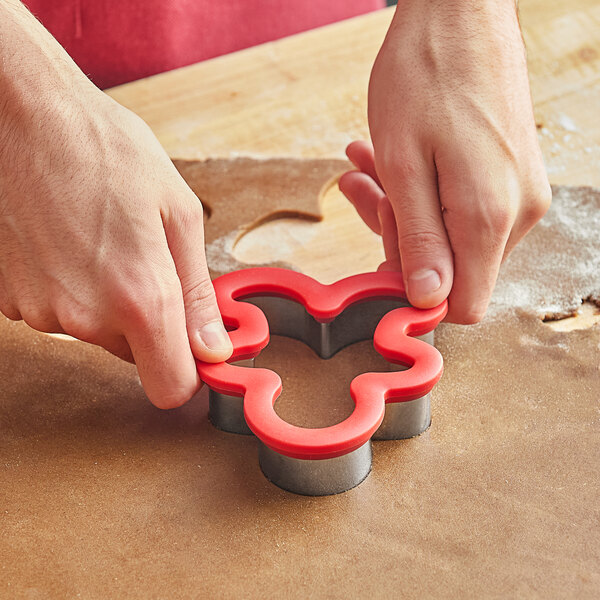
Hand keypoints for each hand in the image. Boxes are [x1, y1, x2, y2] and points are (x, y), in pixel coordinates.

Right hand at [0, 1, 231, 407]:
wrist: (23, 116)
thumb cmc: (107, 151)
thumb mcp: (178, 214)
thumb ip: (197, 293)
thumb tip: (213, 348)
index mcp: (139, 297)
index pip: (171, 388)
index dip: (187, 374)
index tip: (193, 351)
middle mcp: (86, 317)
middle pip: (137, 355)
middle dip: (150, 322)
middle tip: (145, 262)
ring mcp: (41, 311)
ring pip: (97, 331)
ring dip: (108, 302)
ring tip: (104, 242)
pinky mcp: (9, 300)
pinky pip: (61, 311)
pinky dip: (72, 288)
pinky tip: (70, 243)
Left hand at [341, 0, 550, 322]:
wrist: (463, 10)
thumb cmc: (425, 75)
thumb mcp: (403, 166)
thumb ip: (419, 240)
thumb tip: (427, 300)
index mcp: (489, 217)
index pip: (463, 304)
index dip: (416, 295)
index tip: (379, 264)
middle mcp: (516, 211)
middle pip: (453, 269)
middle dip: (400, 241)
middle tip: (362, 194)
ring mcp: (518, 192)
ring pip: (452, 235)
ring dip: (404, 210)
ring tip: (363, 170)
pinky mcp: (511, 174)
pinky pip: (463, 206)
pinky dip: (424, 192)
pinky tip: (387, 161)